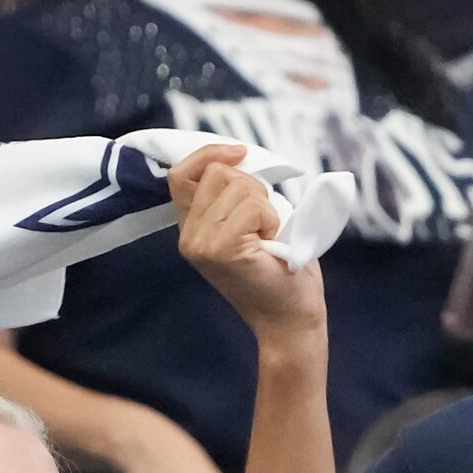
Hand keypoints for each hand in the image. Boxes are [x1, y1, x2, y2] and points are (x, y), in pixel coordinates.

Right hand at [170, 145, 326, 339]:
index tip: (241, 153)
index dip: (210, 154)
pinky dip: (272, 218)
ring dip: (265, 206)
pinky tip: (272, 244)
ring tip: (268, 237)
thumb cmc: (281, 272)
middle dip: (251, 186)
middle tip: (266, 223)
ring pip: (237, 186)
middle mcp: (188, 236)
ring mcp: (200, 243)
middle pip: (215, 173)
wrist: (291, 319)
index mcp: (191, 229)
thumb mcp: (252, 225)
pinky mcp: (221, 249)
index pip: (180, 174)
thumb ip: (234, 197)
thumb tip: (237, 158)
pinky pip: (251, 206)